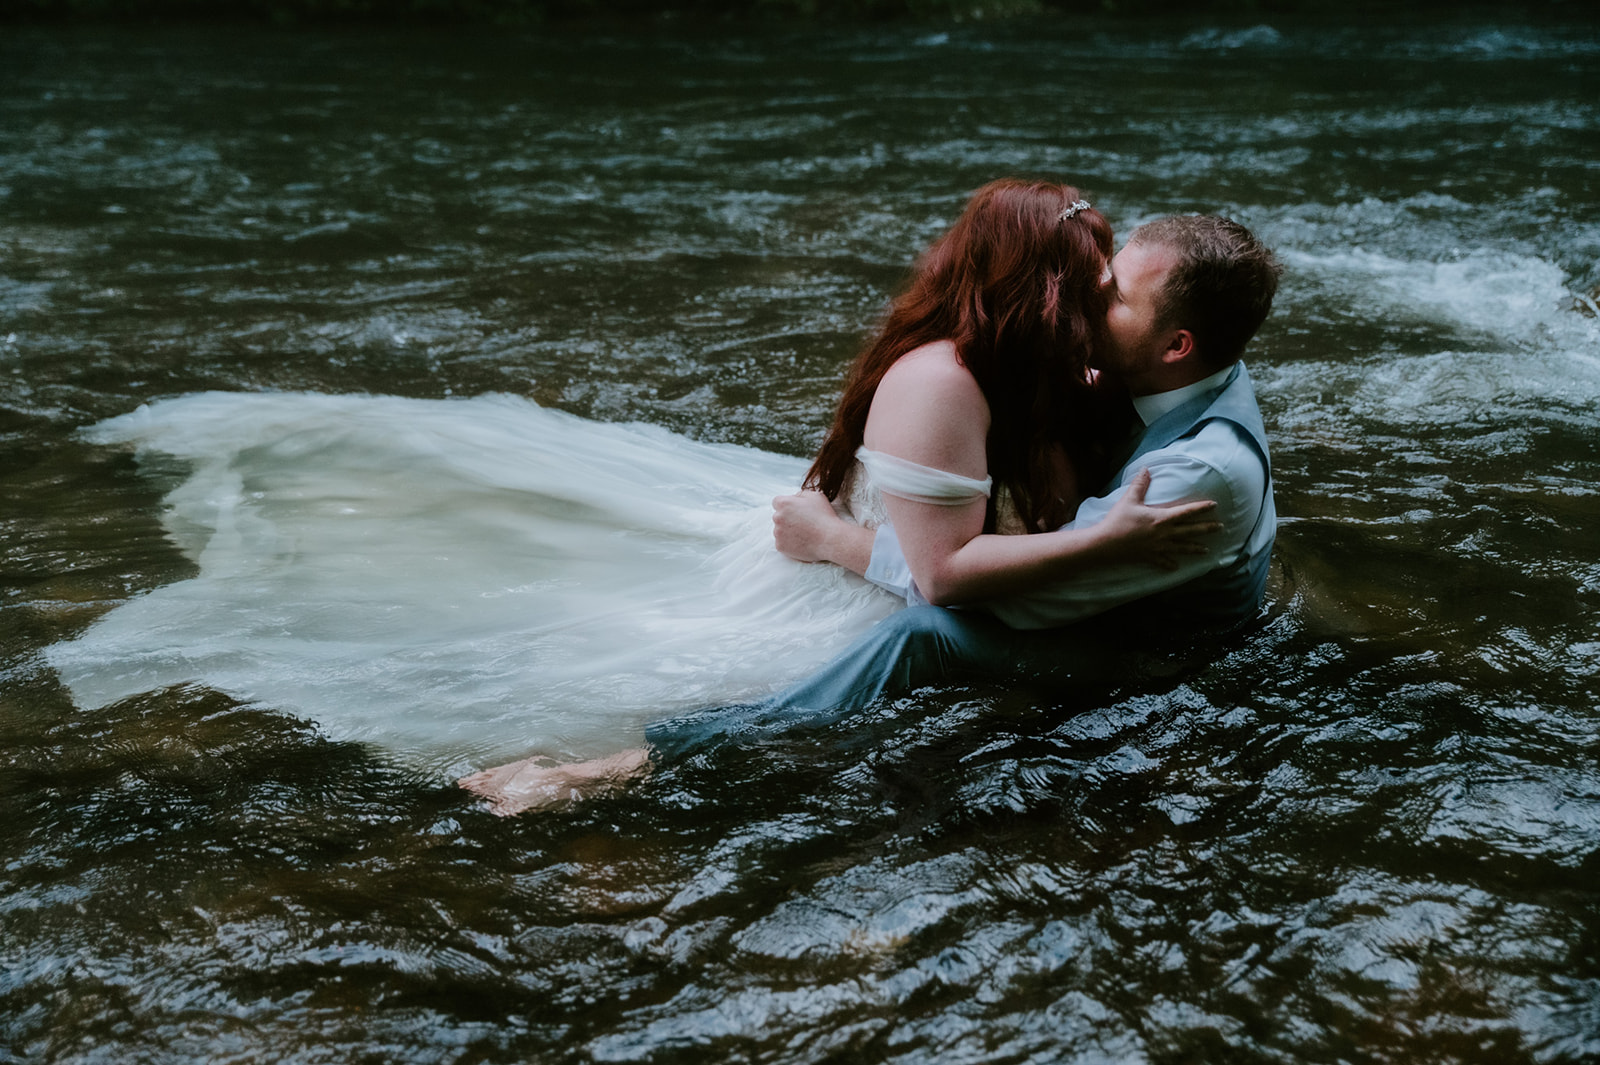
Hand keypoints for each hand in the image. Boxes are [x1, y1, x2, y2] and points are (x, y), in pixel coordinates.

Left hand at [772, 490, 847, 562]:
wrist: (829, 539)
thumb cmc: (824, 517)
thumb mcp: (816, 496)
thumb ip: (801, 494)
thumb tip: (795, 498)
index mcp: (784, 503)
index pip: (777, 502)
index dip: (787, 506)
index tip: (795, 511)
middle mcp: (777, 517)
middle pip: (778, 516)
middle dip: (787, 518)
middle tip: (802, 523)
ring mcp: (777, 533)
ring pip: (779, 530)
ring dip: (788, 531)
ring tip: (804, 533)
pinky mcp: (780, 546)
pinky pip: (782, 543)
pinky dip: (789, 543)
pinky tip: (801, 541)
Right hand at [1098, 468, 1220, 569]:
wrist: (1105, 544)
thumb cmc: (1118, 521)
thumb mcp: (1129, 500)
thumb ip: (1140, 484)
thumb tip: (1146, 469)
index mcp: (1161, 518)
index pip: (1187, 512)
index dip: (1201, 508)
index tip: (1214, 505)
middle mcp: (1164, 534)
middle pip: (1190, 531)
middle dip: (1207, 529)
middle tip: (1221, 528)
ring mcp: (1158, 547)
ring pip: (1182, 548)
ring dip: (1195, 549)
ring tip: (1206, 550)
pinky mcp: (1150, 557)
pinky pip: (1163, 561)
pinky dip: (1170, 564)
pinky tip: (1176, 566)